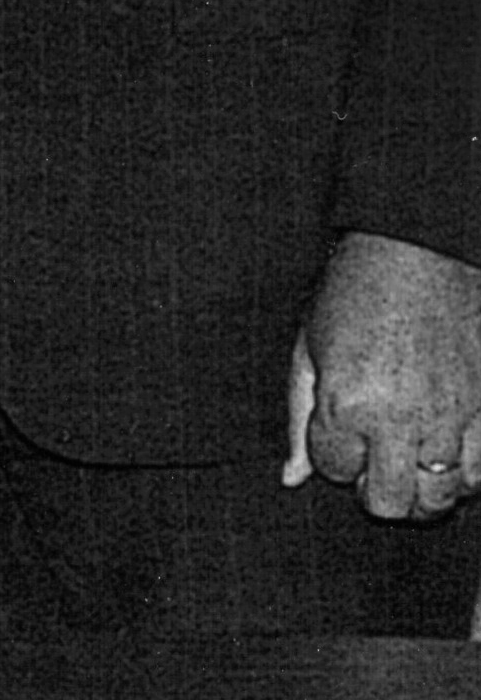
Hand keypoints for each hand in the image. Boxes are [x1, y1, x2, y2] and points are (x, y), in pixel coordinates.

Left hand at [283, 231, 480, 518]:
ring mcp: (453, 418)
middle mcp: (403, 420)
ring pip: (442, 497)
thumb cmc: (354, 294)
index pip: (335, 470)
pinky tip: (448, 451)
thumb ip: (299, 419)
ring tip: (411, 459)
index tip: (338, 427)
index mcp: (348, 404)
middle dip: (375, 488)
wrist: (420, 251)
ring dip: (422, 487)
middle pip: (390, 503)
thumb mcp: (308, 349)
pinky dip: (465, 472)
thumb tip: (291, 478)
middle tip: (374, 461)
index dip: (332, 453)